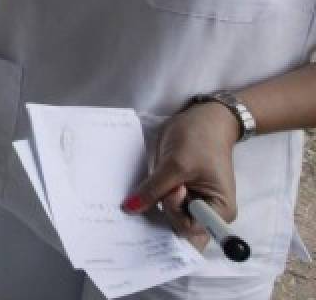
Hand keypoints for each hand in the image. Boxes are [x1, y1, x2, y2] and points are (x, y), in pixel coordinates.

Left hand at [121, 102, 240, 250]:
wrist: (204, 119)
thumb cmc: (199, 140)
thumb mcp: (176, 164)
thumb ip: (155, 189)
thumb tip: (130, 209)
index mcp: (219, 211)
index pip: (191, 230)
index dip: (175, 214)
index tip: (169, 191)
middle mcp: (207, 213)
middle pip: (178, 228)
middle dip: (159, 218)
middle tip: (141, 200)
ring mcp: (192, 204)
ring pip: (167, 217)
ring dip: (152, 208)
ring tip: (137, 196)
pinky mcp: (180, 194)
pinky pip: (163, 204)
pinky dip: (151, 200)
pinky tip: (137, 194)